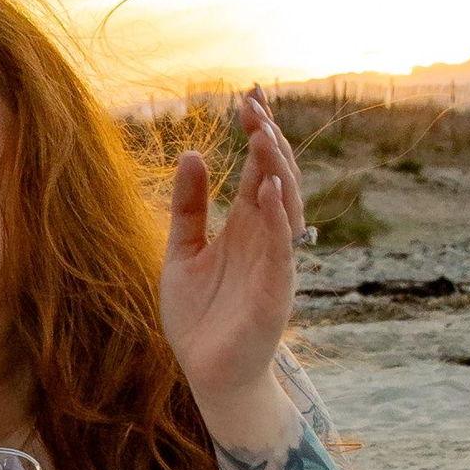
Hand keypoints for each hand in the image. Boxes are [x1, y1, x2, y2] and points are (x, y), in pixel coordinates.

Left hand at [160, 88, 307, 411]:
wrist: (208, 372)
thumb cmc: (199, 316)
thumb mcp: (182, 252)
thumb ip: (189, 207)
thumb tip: (193, 153)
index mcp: (245, 225)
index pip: (258, 168)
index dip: (256, 132)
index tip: (247, 96)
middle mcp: (266, 237)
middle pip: (276, 176)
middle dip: (267, 139)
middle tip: (252, 104)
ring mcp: (275, 261)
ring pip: (287, 204)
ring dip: (277, 168)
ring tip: (262, 134)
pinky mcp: (275, 289)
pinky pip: (282, 247)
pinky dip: (281, 217)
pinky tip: (272, 189)